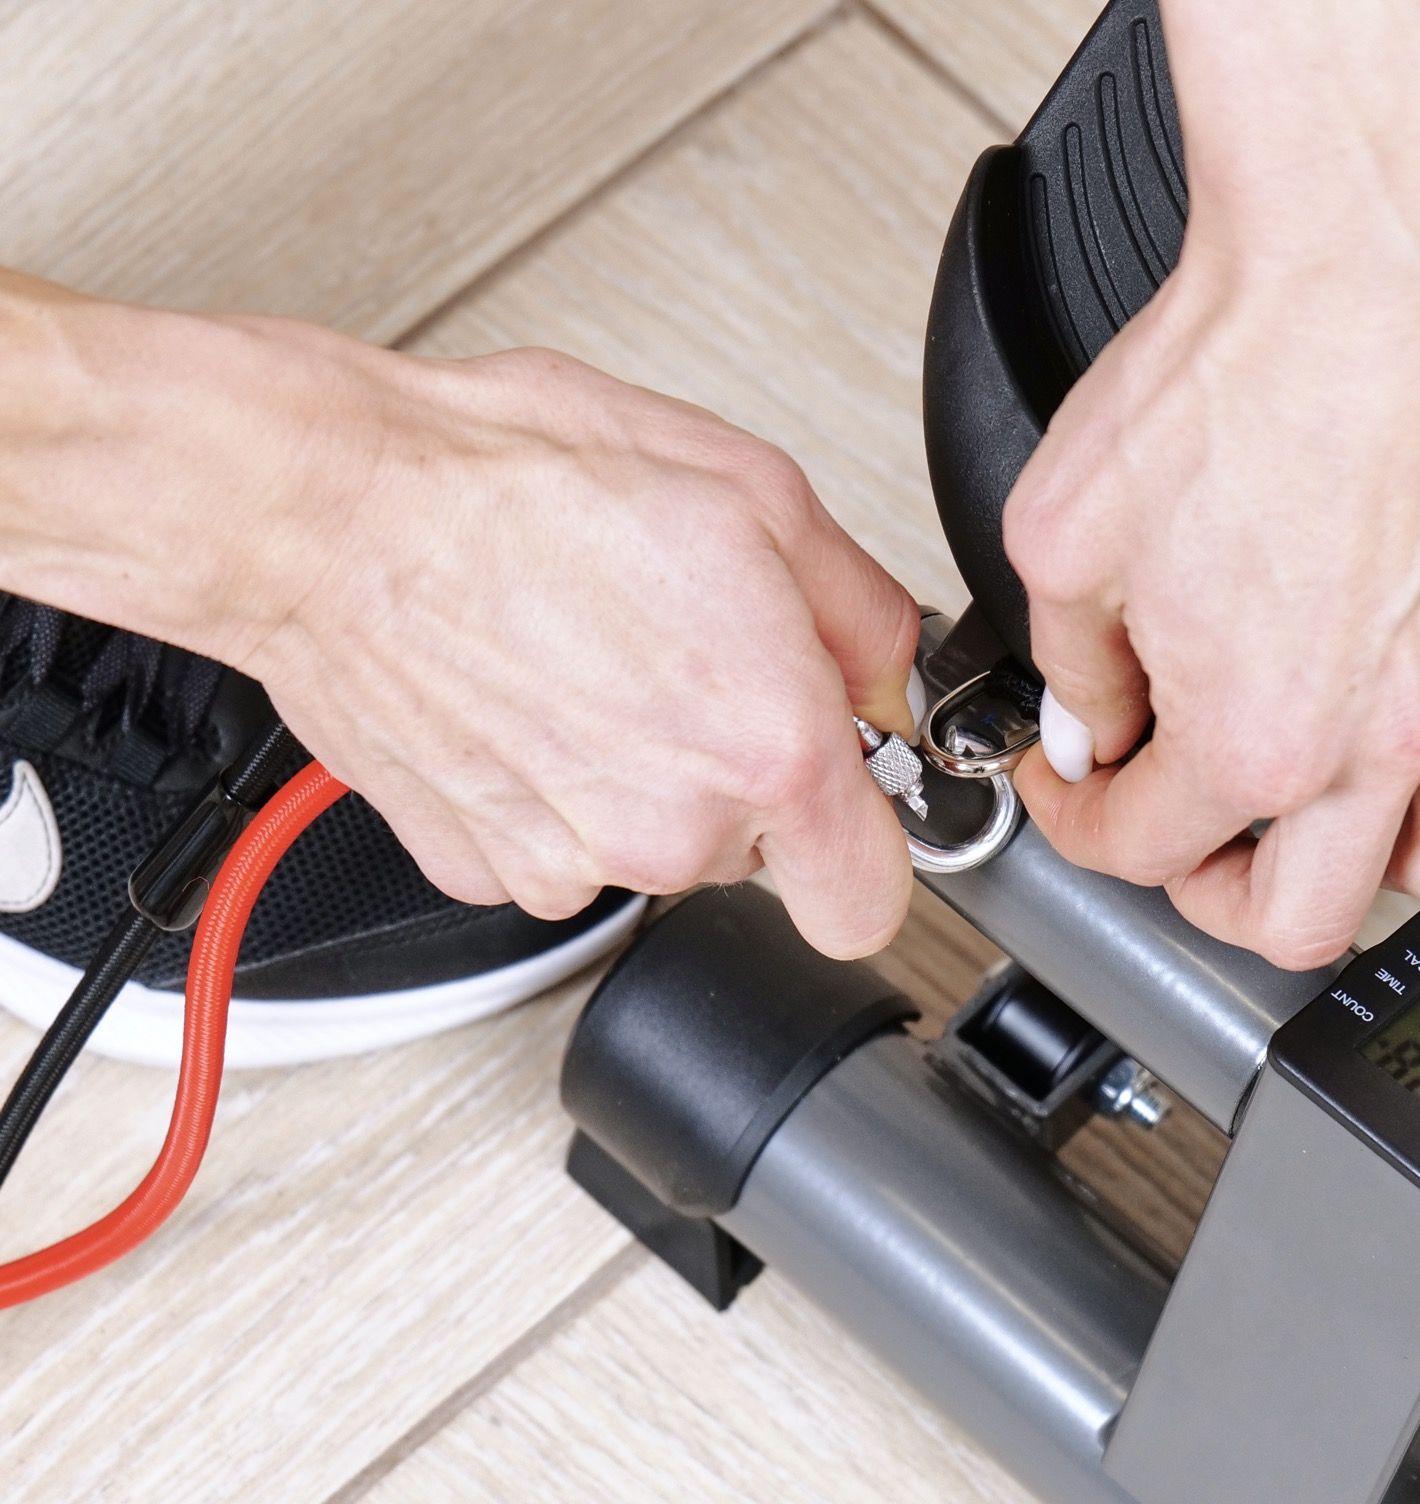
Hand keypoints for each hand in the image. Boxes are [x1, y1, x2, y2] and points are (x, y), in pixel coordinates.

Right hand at [0, 286, 918, 956]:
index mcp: (766, 749)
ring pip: (656, 848)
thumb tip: (888, 675)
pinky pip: (563, 844)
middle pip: (757, 855)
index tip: (847, 798)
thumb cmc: (514, 483)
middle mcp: (673, 830)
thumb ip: (861, 611)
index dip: (866, 847)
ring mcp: (571, 861)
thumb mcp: (751, 492)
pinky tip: (527, 696)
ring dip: (646, 774)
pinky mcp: (485, 867)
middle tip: (688, 662)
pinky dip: (557, 787)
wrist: (331, 511)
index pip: (870, 904)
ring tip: (591, 659)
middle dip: (744, 773)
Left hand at [1006, 0, 1419, 970]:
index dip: (1087, 825)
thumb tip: (1089, 725)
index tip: (1083, 792)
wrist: (1366, 231)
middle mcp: (1389, 736)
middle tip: (1196, 838)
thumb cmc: (1239, 357)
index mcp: (1258, 735)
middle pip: (1305, 921)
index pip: (1145, 850)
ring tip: (1328, 797)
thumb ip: (1068, 668)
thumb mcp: (1065, 530)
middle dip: (1223, 894)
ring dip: (1370, 853)